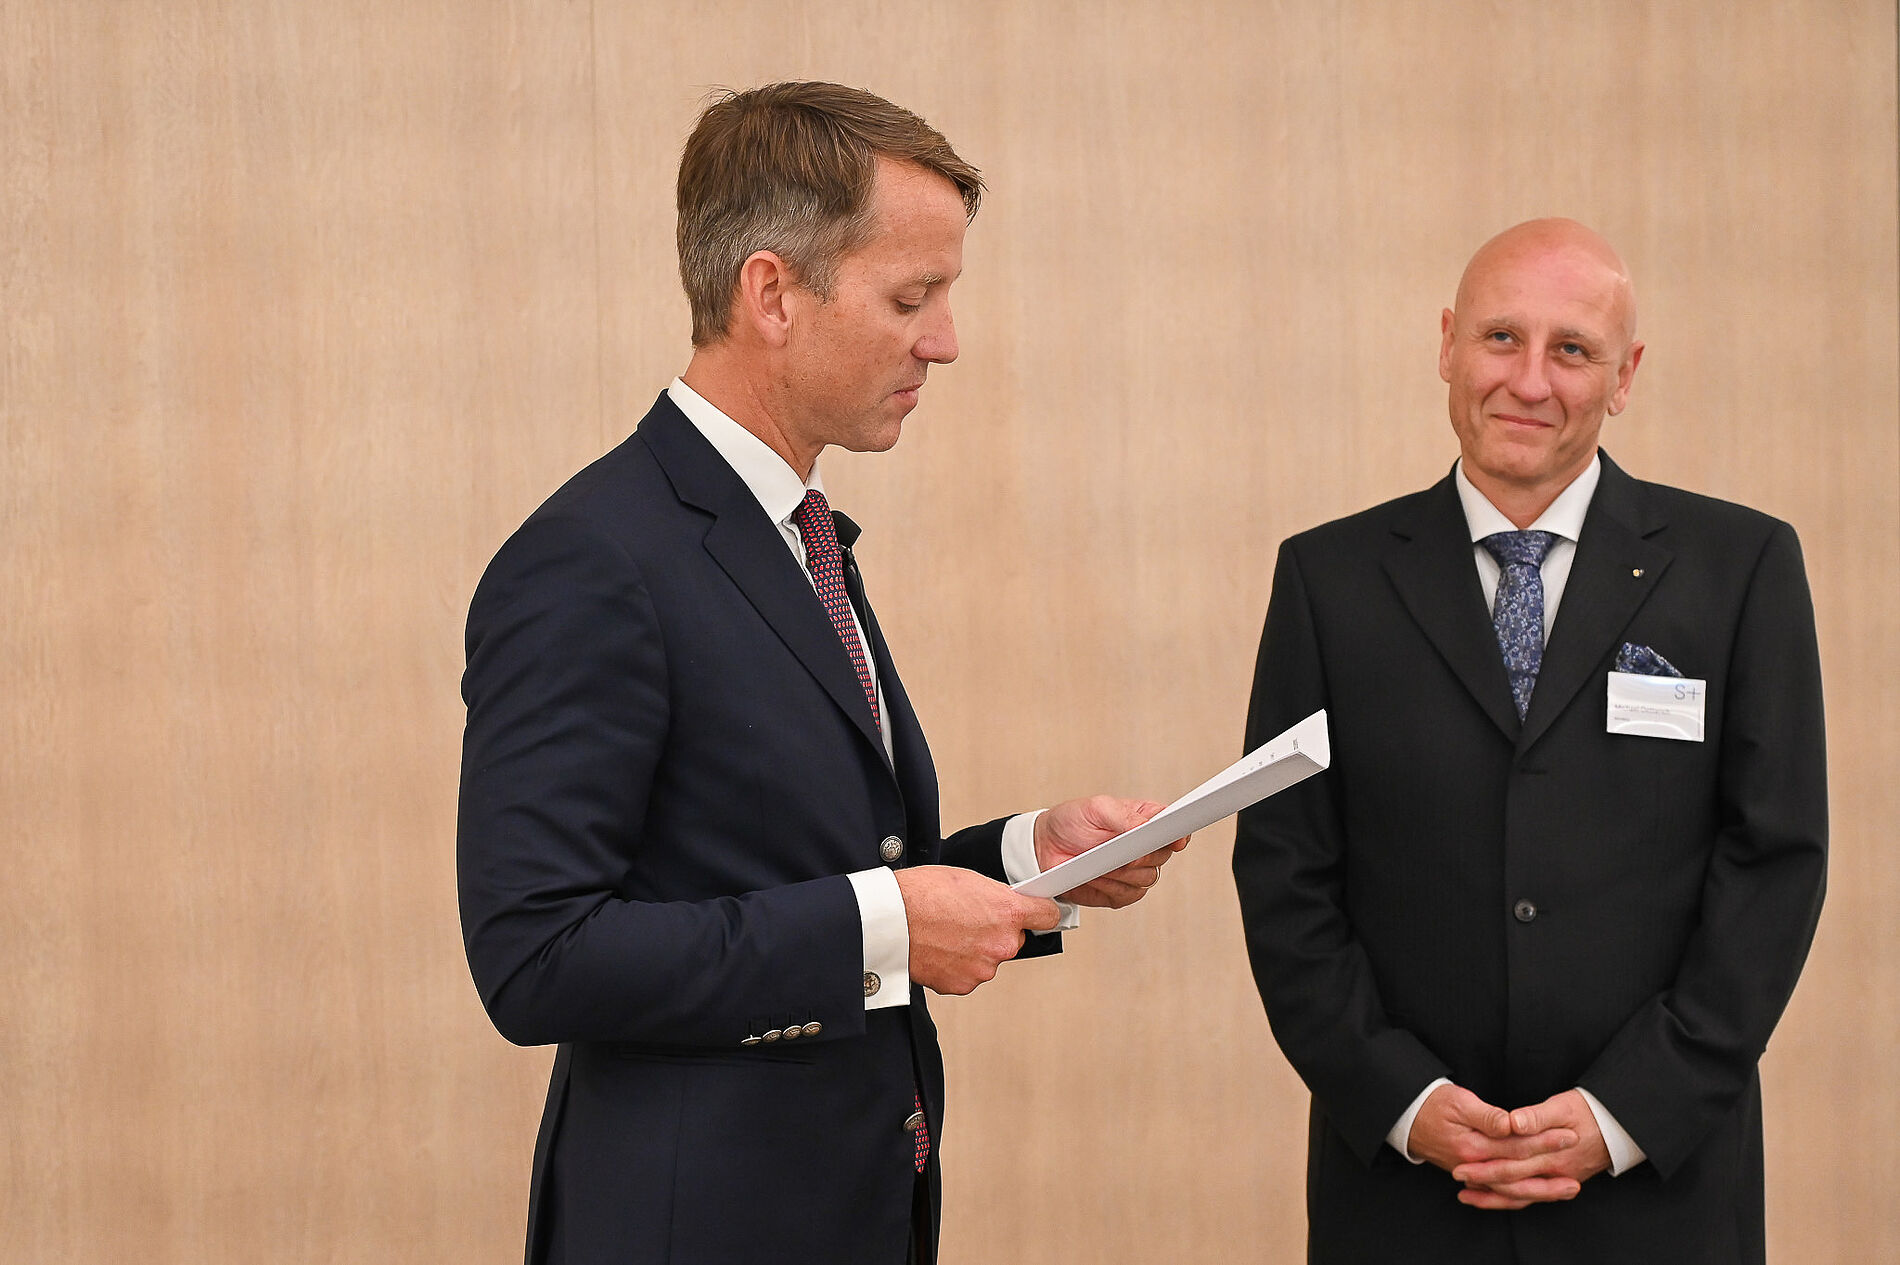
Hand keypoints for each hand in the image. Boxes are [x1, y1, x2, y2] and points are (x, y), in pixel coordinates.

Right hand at [894, 865, 1061, 994]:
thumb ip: (996, 896)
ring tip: (946, 933)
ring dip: (975, 950)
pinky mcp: (963, 984)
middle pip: (1013, 939)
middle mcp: (1002, 943)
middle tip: (967, 920)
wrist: (889, 920)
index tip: (1037, 913)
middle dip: (996, 931)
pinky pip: (968, 974)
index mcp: (1008, 912)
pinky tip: (939, 949)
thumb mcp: (968, 879)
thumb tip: (1004, 905)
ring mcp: (983, 968)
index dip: (1039, 912)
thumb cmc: (921, 893)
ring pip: (989, 958)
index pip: (1047, 916)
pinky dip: (957, 965)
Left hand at [1033, 795, 1188, 907]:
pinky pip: (1127, 895)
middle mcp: (1144, 846)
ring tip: (1098, 860)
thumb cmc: (1071, 822)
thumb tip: (1146, 826)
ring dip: (1121, 871)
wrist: (1045, 847)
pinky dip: (1110, 886)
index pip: (1173, 826)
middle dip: (1141, 854)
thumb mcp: (1095, 808)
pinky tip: (1094, 875)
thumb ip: (1124, 816)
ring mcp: (1134, 871)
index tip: (1175, 839)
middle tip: (1121, 849)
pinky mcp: (1120, 892)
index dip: (1178, 833)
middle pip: (1162, 856)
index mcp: (1143, 820)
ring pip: (1146, 878)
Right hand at [1407, 1083, 1575, 1200]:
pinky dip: (1518, 1196)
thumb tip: (1510, 1124)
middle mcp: (1473, 1165)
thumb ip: (1486, 1115)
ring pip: (1510, 1190)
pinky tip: (1537, 1195)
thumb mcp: (1457, 1101)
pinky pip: (1498, 1192)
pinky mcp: (1471, 1174)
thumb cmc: (1432, 1103)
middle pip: (1518, 1174)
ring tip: (1568, 1189)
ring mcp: (1472, 1173)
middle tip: (1578, 1172)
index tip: (1568, 1134)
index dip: (1544, 1140)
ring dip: (1541, 1191)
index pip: (1515, 1145)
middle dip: (1550, 1172)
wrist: (1405, 1117)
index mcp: (1472, 1145)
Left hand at [1451, 1089, 1609, 1209]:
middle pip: (1513, 1183)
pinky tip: (1497, 1195)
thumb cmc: (1590, 1111)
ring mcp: (1560, 1178)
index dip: (1485, 1167)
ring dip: (1495, 1196)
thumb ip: (1537, 1116)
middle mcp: (1555, 1172)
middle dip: (1484, 1183)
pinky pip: (1534, 1194)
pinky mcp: (1562, 1179)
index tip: (1462, 1166)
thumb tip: (1514, 1123)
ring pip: (1523, 1195)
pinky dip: (1513, 1197)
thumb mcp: (1564, 1106)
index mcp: (1552, 1154)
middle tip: (1458, 1178)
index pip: (1512, 1165)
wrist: (1620, 1125)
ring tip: (1468, 1195)